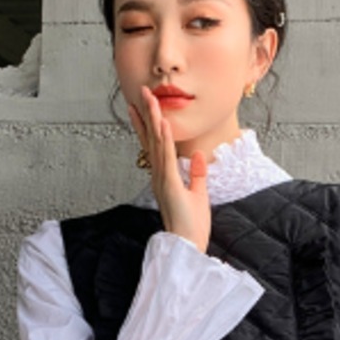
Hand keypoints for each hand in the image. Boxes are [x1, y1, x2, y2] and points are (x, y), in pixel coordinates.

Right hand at [128, 86, 210, 253]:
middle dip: (147, 114)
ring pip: (156, 143)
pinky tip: (163, 123)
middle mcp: (159, 177)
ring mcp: (162, 180)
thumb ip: (197, 175)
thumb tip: (197, 155)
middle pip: (151, 139)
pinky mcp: (170, 186)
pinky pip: (166, 158)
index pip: (155, 146)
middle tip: (141, 91)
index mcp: (164, 178)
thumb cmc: (192, 227)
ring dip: (153, 119)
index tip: (143, 106)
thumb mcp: (198, 195)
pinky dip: (165, 139)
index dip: (148, 124)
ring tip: (150, 97)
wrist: (188, 247)